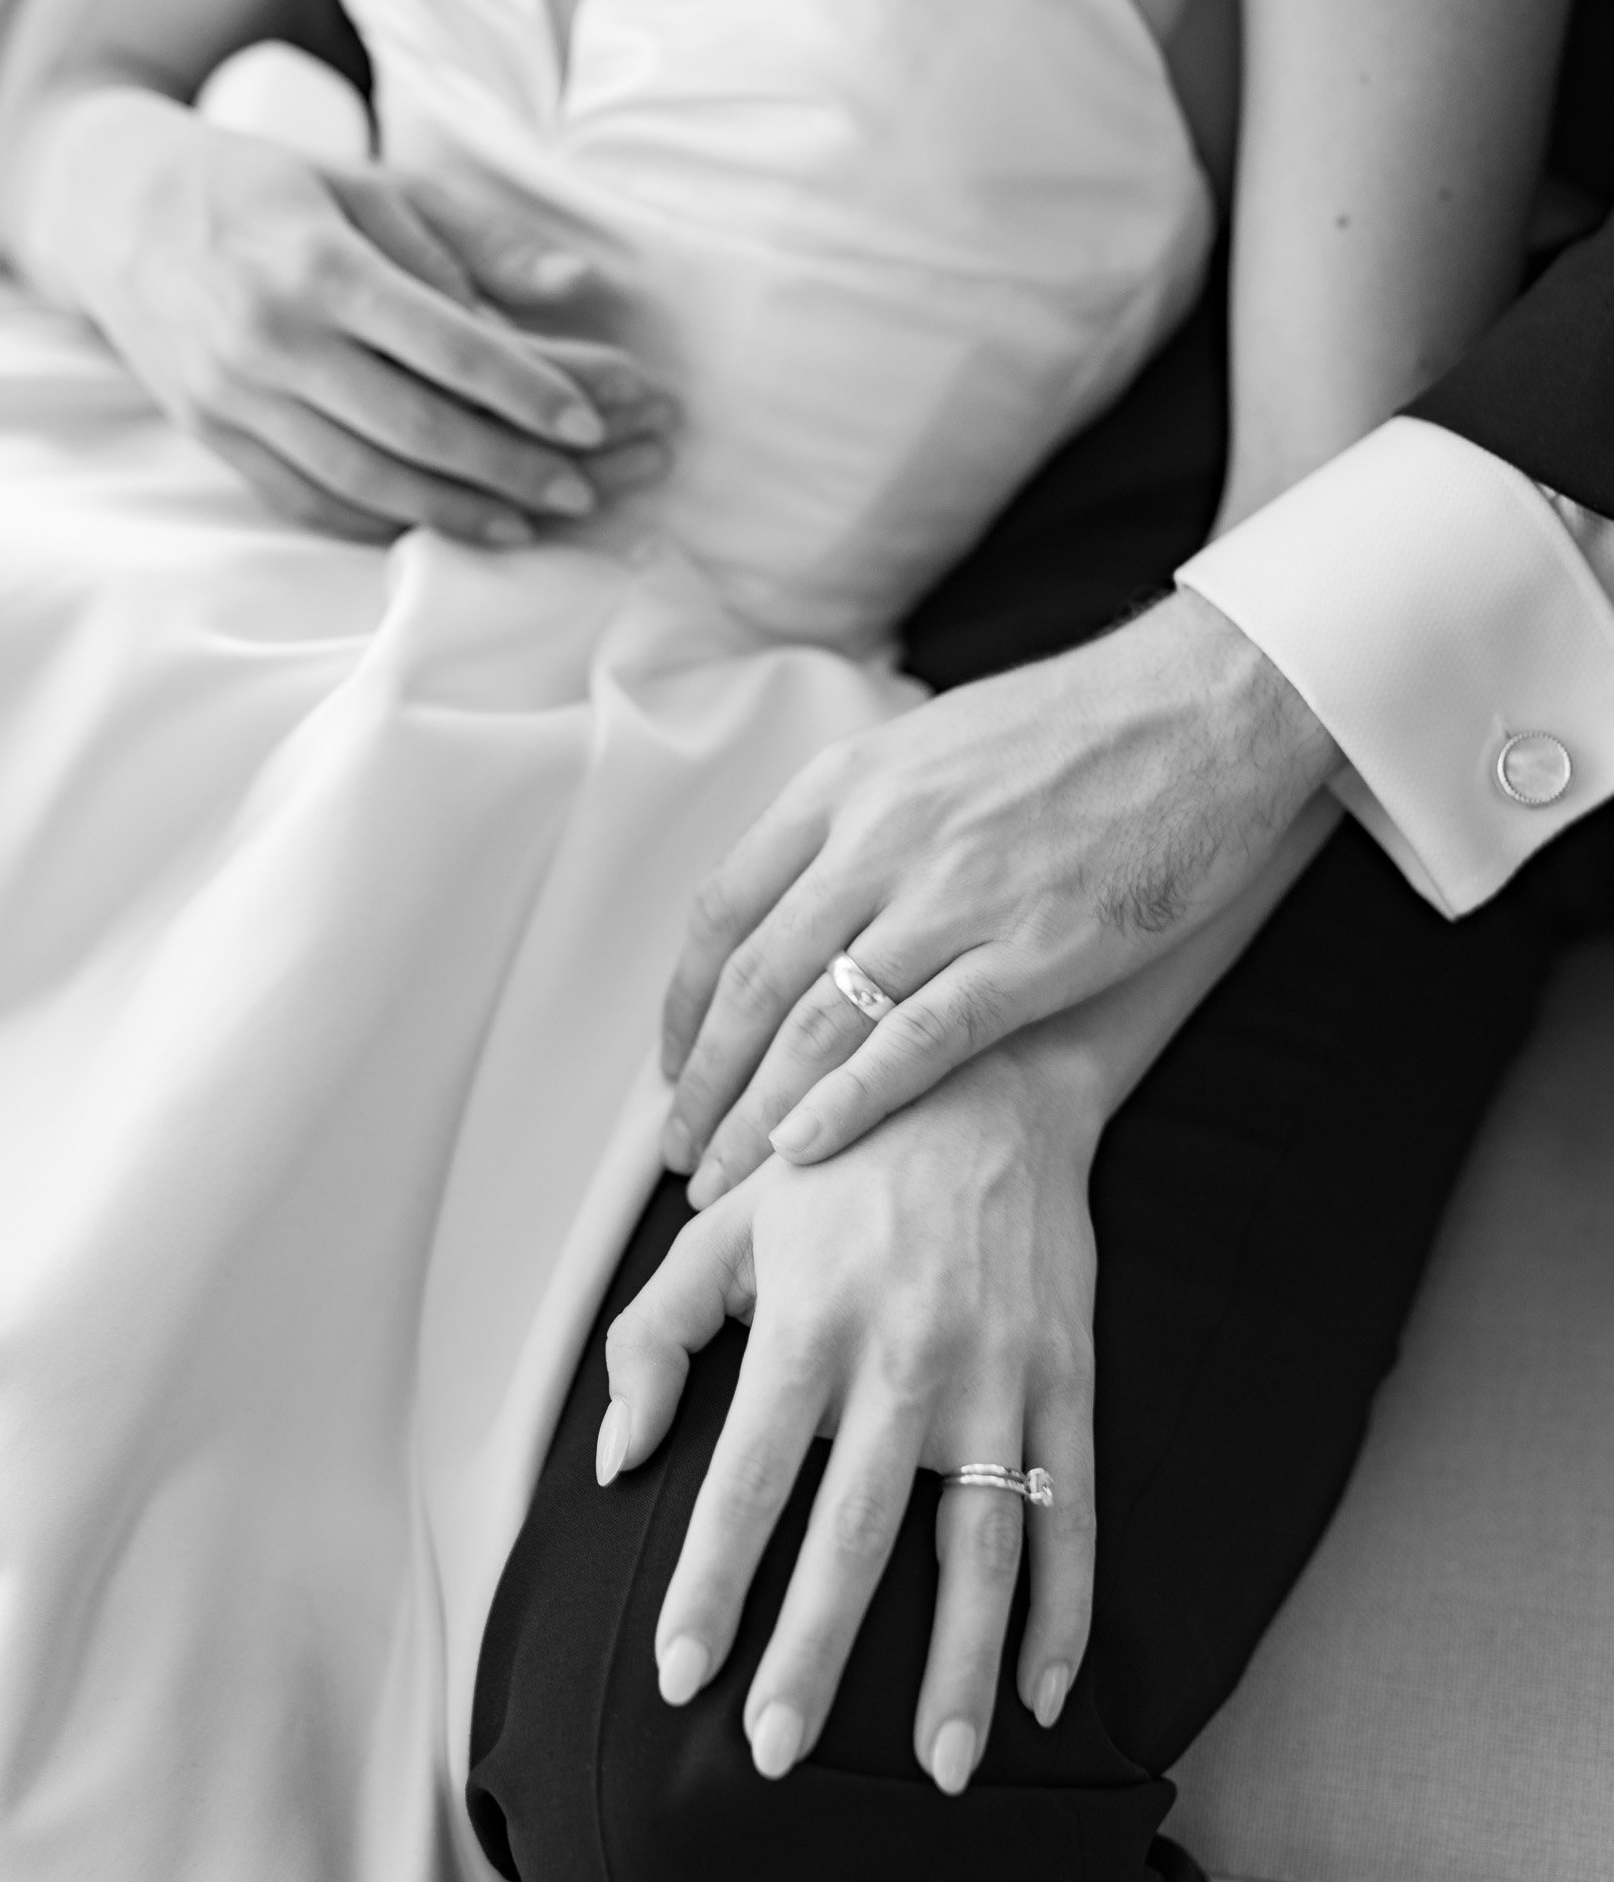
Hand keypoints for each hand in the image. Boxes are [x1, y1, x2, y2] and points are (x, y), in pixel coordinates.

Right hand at [34, 89, 675, 542]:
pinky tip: (444, 525)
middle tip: (582, 491)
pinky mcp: (215, 438)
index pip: (444, 343)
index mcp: (317, 261)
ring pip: (364, 480)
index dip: (526, 391)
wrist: (113, 209)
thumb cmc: (267, 189)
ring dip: (457, 513)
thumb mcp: (368, 182)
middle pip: (413, 427)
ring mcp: (235, 398)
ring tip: (528, 525)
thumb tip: (579, 283)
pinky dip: (384, 522)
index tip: (593, 422)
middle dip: (509, 468)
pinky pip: (311, 502)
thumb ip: (477, 237)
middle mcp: (270, 337)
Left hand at [603, 1024, 1103, 1791]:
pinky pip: (1075, 1513)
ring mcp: (999, 1372)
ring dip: (956, 1666)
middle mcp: (905, 1357)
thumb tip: (618, 1460)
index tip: (679, 1675)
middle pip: (854, 1535)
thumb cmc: (836, 1162)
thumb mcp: (725, 1223)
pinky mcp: (1069, 1374)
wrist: (989, 1078)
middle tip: (775, 1756)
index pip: (747, 1479)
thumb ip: (655, 1336)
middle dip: (812, 1654)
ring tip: (933, 1771)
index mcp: (807, 1323)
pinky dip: (1066, 1611)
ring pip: (981, 1546)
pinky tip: (1043, 1696)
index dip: (710, 1584)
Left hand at [660, 588, 1338, 1197]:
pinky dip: (851, 1101)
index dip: (688, 1001)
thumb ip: (862, 816)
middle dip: (704, 1079)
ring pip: (819, 1019)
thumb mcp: (933, 742)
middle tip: (680, 1149)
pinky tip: (808, 1151)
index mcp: (848, 783)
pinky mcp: (1033, 949)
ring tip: (724, 1177)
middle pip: (755, 978)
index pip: (727, 908)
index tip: (674, 1063)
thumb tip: (807, 891)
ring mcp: (954, 895)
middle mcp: (880, 837)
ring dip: (757, 1110)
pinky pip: (917, 1041)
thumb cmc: (1079, 724)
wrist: (1208, 704)